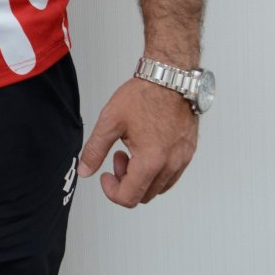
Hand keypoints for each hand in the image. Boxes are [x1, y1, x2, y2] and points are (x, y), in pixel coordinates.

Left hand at [77, 78, 197, 206]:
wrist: (169, 77)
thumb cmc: (143, 94)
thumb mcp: (111, 120)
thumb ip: (95, 149)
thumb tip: (85, 170)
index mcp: (151, 160)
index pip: (129, 197)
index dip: (111, 191)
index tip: (105, 176)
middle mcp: (170, 164)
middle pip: (144, 196)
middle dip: (126, 181)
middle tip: (118, 156)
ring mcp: (182, 159)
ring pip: (159, 188)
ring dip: (142, 177)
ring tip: (132, 149)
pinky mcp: (189, 152)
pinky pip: (172, 175)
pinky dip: (156, 171)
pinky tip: (147, 148)